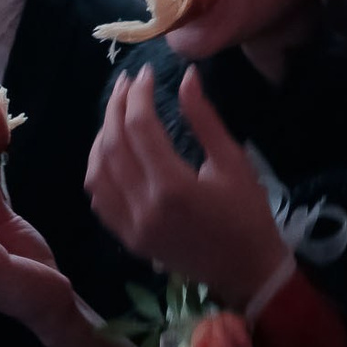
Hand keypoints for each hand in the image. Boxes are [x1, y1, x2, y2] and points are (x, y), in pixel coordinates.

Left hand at [85, 67, 289, 310]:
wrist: (247, 271)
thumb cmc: (248, 214)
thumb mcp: (233, 161)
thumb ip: (204, 118)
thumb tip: (186, 76)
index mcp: (173, 186)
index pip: (140, 128)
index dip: (139, 95)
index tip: (147, 74)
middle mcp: (144, 207)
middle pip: (113, 145)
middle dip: (116, 107)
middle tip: (127, 84)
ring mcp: (131, 227)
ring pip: (97, 171)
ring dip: (102, 136)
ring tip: (117, 113)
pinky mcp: (128, 239)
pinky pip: (99, 199)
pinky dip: (99, 169)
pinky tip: (111, 151)